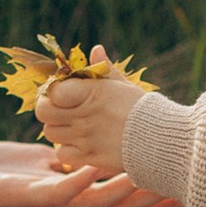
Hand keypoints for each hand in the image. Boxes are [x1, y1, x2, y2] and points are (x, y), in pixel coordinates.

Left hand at [36, 50, 148, 179]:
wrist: (162, 140)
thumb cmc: (143, 109)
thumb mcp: (123, 85)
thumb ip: (104, 69)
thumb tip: (96, 49)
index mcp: (92, 92)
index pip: (53, 91)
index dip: (52, 91)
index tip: (60, 92)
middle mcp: (85, 115)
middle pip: (44, 113)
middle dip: (48, 110)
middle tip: (60, 110)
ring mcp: (85, 137)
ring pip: (50, 133)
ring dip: (57, 129)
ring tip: (72, 126)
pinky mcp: (90, 156)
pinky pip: (62, 153)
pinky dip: (67, 149)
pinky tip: (79, 143)